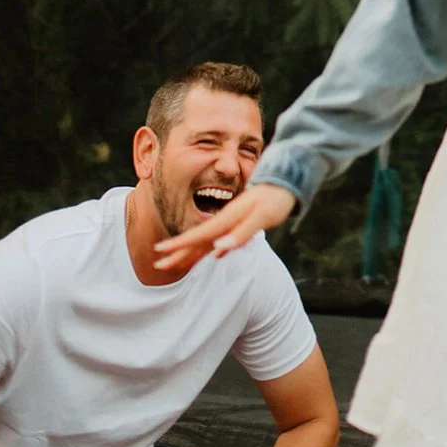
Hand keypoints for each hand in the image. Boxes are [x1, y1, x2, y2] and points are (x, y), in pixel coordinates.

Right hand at [154, 184, 296, 272]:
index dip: (180, 244)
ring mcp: (232, 222)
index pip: (199, 234)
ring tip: (174, 264)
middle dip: (178, 252)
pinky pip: (221, 239)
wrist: (287, 182)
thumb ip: (242, 233)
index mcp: (228, 218)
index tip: (160, 250)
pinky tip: (211, 255)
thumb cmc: (276, 199)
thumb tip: (219, 249)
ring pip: (207, 241)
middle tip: (159, 264)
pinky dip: (212, 248)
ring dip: (190, 252)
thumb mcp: (262, 217)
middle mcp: (226, 220)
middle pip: (198, 240)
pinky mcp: (240, 224)